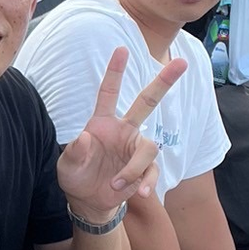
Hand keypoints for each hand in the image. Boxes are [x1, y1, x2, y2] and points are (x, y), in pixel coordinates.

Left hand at [56, 46, 186, 220]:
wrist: (88, 201)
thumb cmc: (76, 175)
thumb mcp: (67, 165)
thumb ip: (75, 152)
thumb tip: (85, 138)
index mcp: (102, 123)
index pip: (109, 92)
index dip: (115, 71)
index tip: (122, 49)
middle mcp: (123, 131)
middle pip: (147, 102)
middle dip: (164, 82)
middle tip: (181, 62)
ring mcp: (135, 149)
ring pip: (149, 147)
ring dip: (134, 168)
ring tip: (117, 183)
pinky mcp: (143, 170)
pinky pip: (151, 172)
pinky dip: (145, 182)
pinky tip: (139, 192)